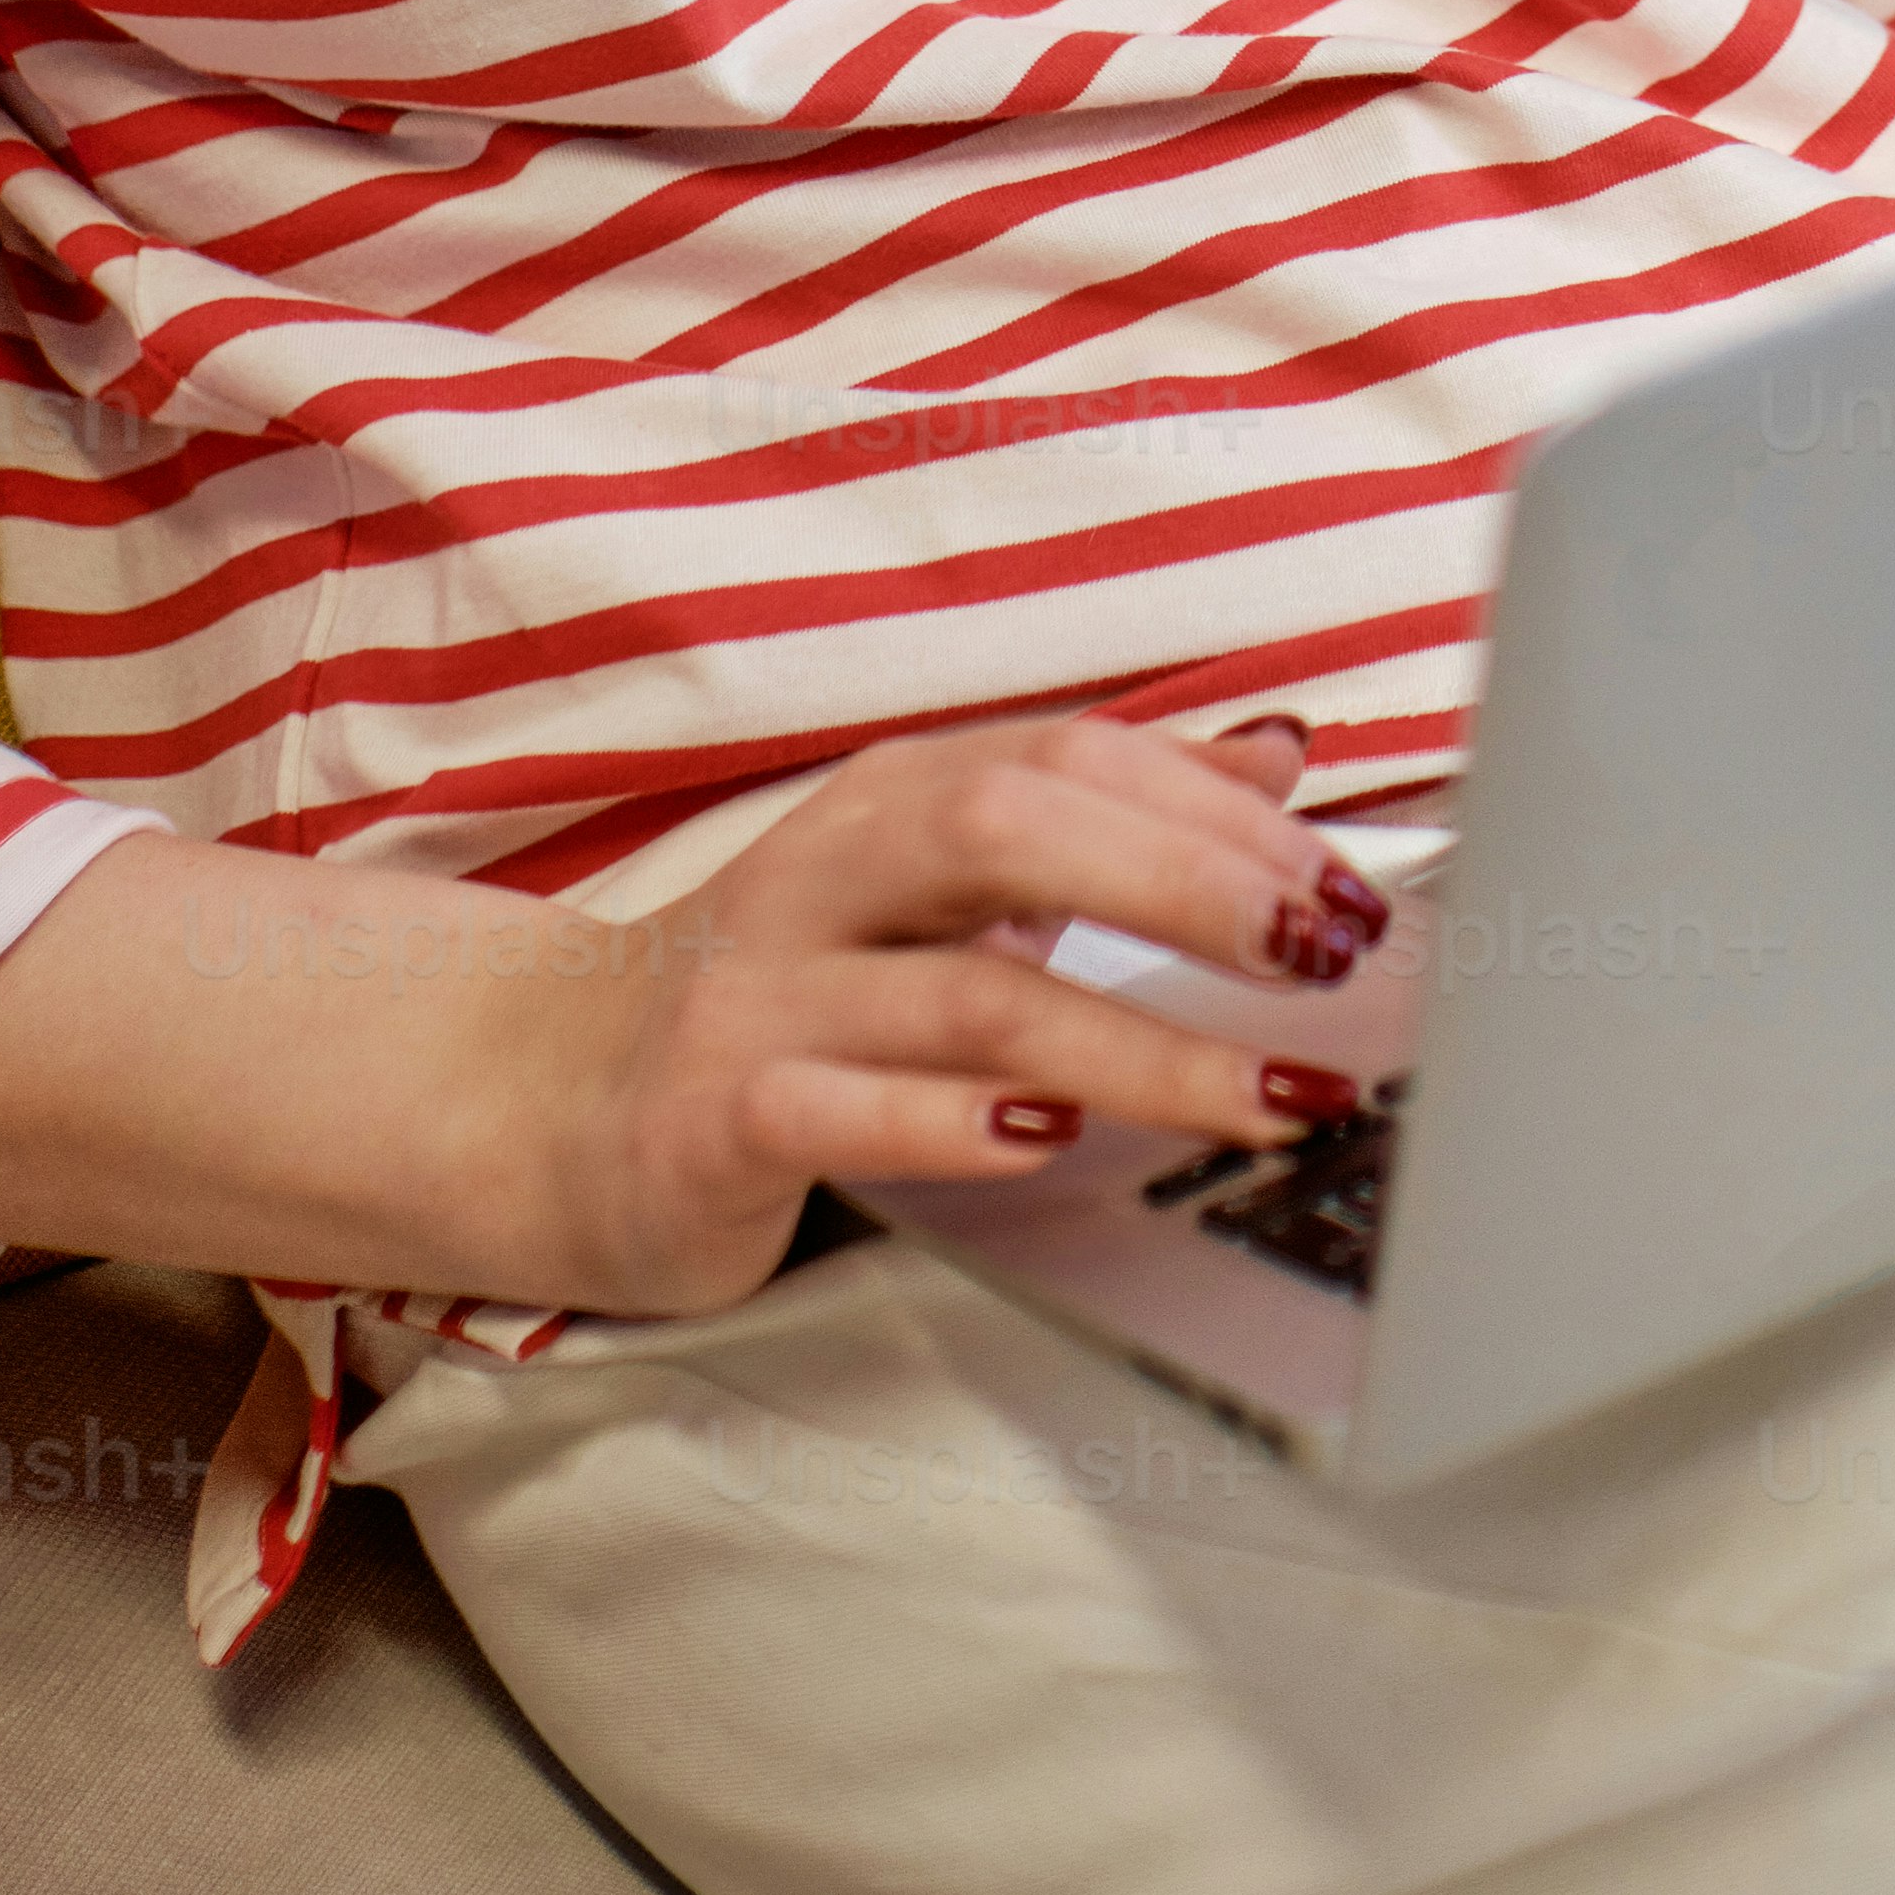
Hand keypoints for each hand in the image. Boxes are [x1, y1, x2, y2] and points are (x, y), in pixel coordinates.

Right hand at [554, 710, 1383, 1321]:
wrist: (543, 1107)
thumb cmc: (782, 996)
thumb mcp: (939, 887)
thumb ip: (1102, 820)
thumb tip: (1277, 753)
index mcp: (894, 801)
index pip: (1076, 757)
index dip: (1222, 813)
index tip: (1350, 888)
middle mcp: (828, 873)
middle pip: (1014, 826)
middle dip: (1190, 885)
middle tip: (1330, 957)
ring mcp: (761, 993)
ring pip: (961, 994)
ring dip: (1134, 1046)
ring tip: (1266, 1091)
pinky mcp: (711, 1117)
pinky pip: (838, 1108)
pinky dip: (954, 1125)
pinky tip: (1053, 1141)